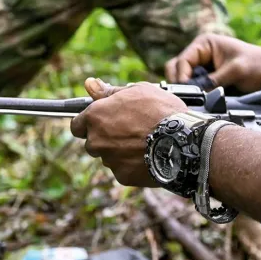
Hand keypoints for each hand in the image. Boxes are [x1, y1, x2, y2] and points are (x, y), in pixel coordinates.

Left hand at [70, 79, 187, 186]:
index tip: (103, 122)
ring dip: (119, 151)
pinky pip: (122, 169)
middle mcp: (96, 140)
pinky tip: (148, 155)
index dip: (90, 123)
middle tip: (129, 130)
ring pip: (108, 156)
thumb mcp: (138, 91)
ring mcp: (108, 160)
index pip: (77, 125)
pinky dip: (131, 164)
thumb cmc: (161, 111)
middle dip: (105, 138)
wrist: (183, 140)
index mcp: (96, 116)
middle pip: (92, 142)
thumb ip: (110, 91)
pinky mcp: (122, 176)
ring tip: (143, 142)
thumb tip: (90, 84)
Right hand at [165, 34, 260, 92]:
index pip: (182, 61)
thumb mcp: (237, 70)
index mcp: (204, 44)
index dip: (181, 76)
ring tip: (196, 101)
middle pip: (176, 69)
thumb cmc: (258, 64)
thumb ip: (216, 80)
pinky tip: (201, 103)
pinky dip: (194, 96)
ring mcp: (202, 68)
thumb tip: (198, 92)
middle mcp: (199, 55)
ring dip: (186, 91)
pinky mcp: (207, 81)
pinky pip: (194, 89)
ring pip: (182, 81)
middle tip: (187, 98)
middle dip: (179, 84)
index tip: (186, 91)